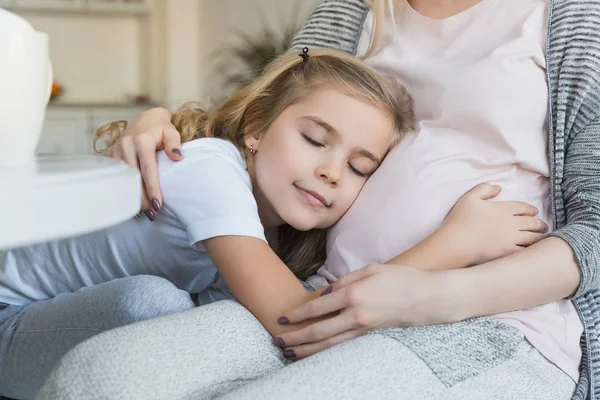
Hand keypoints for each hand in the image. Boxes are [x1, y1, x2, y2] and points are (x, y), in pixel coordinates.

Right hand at [105, 107, 181, 218]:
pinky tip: (130, 202)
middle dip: (142, 198)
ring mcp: (116, 150)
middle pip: (133, 177)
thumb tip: (176, 156)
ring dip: (132, 196)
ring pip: (123, 179)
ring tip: (142, 213)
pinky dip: (122, 189)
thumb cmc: (161, 129)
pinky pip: (115, 176)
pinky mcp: (110, 155)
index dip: (152, 188)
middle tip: (152, 214)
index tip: (158, 204)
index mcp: (142, 140)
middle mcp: (126, 145)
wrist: (145, 120)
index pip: (147, 169)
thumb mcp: (172, 132)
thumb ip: (175, 143)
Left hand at [273, 264, 454, 358]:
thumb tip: (325, 293)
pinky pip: (344, 346)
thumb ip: (346, 279)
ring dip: (307, 350)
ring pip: (330, 344)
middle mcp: (357, 314)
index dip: (298, 314)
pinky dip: (326, 352)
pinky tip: (315, 354)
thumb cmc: (402, 279)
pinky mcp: (371, 336)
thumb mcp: (372, 269)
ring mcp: (365, 329)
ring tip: (289, 353)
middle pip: (319, 331)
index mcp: (354, 293)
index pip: (318, 307)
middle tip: (277, 340)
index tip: (283, 317)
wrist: (430, 298)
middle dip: (296, 337)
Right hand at [442, 183, 547, 265]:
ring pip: (532, 238)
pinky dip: (531, 250)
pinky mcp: (507, 253)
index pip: (523, 207)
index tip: (535, 212)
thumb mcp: (469, 197)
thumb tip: (498, 188)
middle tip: (543, 226)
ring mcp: (511, 239)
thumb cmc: (461, 219)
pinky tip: (533, 251)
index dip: (530, 209)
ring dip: (539, 237)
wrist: (457, 242)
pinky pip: (525, 251)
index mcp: (503, 209)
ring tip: (542, 238)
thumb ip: (484, 188)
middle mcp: (511, 224)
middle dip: (539, 224)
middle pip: (531, 223)